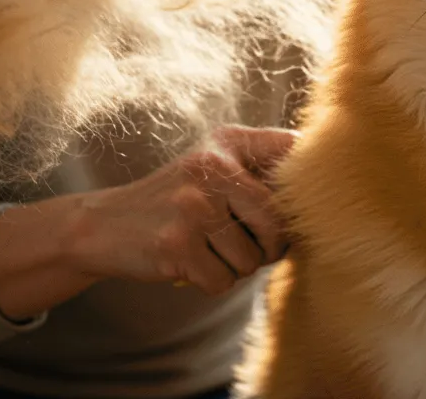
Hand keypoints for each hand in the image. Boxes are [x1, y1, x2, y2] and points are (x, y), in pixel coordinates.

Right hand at [59, 126, 298, 295]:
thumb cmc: (174, 203)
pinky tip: (188, 264)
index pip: (292, 152)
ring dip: (234, 268)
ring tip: (207, 250)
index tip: (305, 205)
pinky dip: (210, 283)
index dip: (306, 186)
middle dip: (269, 248)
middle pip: (279, 224)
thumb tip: (322, 205)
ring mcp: (193, 206)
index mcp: (227, 143)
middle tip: (244, 246)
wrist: (102, 225)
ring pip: (252, 260)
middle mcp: (212, 167)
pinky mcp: (177, 244)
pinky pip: (224, 281)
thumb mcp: (211, 169)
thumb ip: (259, 173)